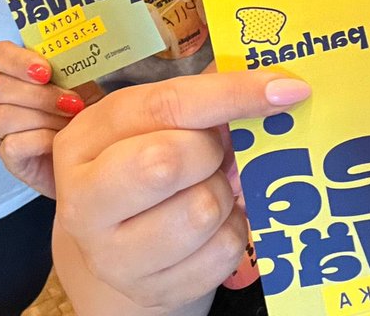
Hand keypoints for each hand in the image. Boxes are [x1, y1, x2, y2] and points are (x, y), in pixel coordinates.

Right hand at [0, 40, 103, 197]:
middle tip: (73, 103)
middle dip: (42, 95)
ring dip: (44, 116)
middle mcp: (3, 98)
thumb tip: (82, 47)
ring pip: (6, 115)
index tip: (46, 71)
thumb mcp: (82, 83)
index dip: (17, 60)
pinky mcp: (7, 154)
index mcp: (18, 72)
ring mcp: (1, 127)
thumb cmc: (83, 112)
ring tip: (71, 120)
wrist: (89, 155)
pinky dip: (41, 139)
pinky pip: (13, 143)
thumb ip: (73, 67)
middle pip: (1, 87)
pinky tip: (59, 140)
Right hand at [53, 70, 310, 312]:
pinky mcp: (150, 291)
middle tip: (212, 153)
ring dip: (223, 195)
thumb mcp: (154, 121)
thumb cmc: (142, 161)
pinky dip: (232, 232)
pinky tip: (214, 224)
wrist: (122, 241)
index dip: (230, 94)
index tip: (285, 89)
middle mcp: (84, 199)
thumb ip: (201, 95)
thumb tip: (268, 77)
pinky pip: (221, 252)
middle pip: (170, 161)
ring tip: (208, 188)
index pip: (165, 104)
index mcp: (85, 139)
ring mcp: (111, 255)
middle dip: (210, 152)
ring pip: (202, 211)